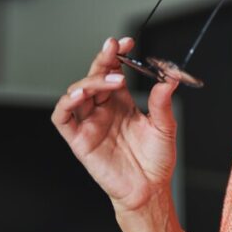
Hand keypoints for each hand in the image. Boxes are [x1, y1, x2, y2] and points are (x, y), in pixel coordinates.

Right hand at [51, 36, 179, 214]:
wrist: (149, 190)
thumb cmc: (156, 161)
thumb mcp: (164, 127)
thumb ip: (162, 103)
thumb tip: (169, 79)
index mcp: (123, 103)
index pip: (114, 71)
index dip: (117, 56)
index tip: (128, 42)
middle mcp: (104, 109)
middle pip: (95, 77)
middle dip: (103, 60)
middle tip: (114, 48)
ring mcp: (90, 123)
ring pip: (77, 92)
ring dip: (90, 80)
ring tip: (112, 79)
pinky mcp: (79, 139)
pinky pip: (62, 117)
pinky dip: (66, 103)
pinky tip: (80, 94)